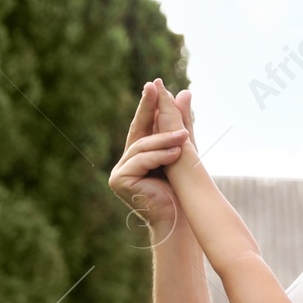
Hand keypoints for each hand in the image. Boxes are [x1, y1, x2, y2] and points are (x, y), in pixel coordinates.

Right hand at [108, 80, 196, 232]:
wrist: (180, 218)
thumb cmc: (182, 187)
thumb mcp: (183, 148)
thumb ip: (181, 122)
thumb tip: (184, 90)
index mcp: (137, 155)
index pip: (143, 125)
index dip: (148, 105)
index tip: (154, 83)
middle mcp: (125, 162)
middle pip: (139, 131)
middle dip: (148, 109)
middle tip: (155, 87)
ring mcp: (119, 172)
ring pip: (141, 146)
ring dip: (163, 140)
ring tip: (184, 137)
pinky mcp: (118, 181)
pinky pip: (140, 161)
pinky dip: (158, 157)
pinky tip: (175, 154)